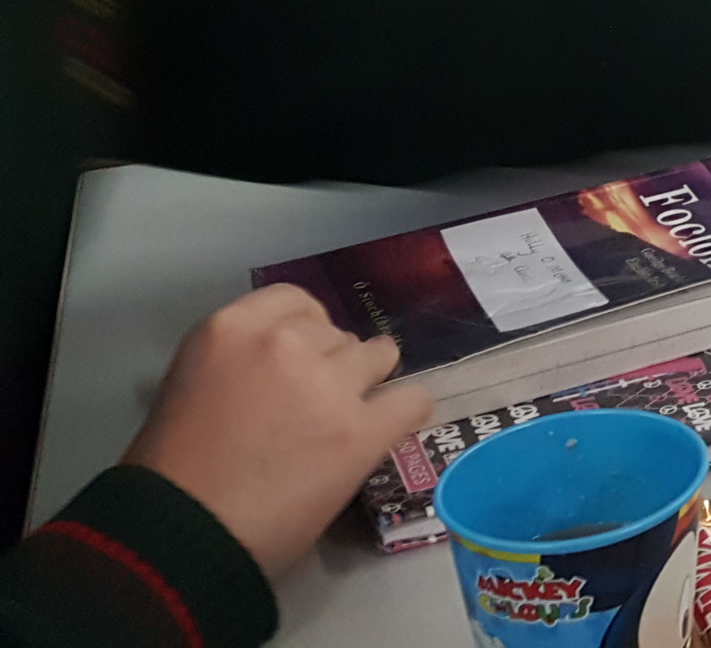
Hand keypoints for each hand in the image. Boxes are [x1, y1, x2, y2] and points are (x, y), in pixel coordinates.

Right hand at [122, 285, 435, 581]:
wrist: (176, 538)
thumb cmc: (168, 476)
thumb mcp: (187, 388)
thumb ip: (237, 365)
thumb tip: (276, 374)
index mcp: (229, 330)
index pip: (295, 302)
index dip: (307, 330)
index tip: (304, 358)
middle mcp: (283, 344)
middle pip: (337, 334)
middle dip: (332, 364)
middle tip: (316, 404)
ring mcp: (328, 386)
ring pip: (380, 356)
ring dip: (369, 382)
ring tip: (353, 414)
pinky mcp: (360, 432)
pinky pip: (411, 402)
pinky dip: (406, 414)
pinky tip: (390, 429)